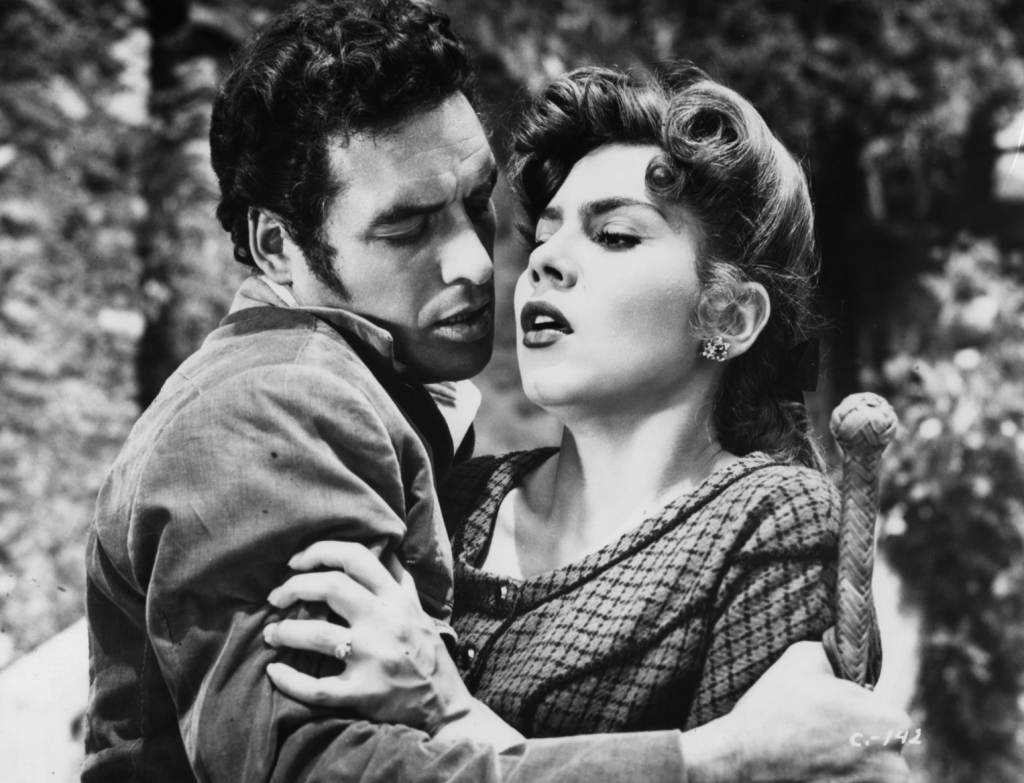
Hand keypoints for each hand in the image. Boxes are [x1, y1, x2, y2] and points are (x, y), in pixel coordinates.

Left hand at [263, 541, 471, 734]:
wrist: (446, 708)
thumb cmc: (428, 656)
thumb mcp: (418, 611)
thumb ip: (398, 582)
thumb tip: (382, 550)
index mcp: (397, 599)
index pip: (356, 557)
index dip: (318, 552)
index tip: (295, 562)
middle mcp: (385, 622)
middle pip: (331, 587)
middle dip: (293, 587)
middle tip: (275, 597)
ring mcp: (374, 658)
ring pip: (318, 634)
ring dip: (285, 631)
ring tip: (270, 633)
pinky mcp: (363, 693)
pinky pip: (316, 688)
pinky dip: (289, 680)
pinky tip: (274, 672)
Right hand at [681, 642, 910, 782]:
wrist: (742, 758)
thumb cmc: (775, 707)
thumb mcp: (804, 656)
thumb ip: (835, 651)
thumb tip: (841, 648)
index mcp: (893, 723)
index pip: (879, 709)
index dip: (849, 706)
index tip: (823, 709)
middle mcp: (897, 765)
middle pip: (877, 744)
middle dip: (852, 738)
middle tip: (814, 733)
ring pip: (867, 771)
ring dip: (846, 762)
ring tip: (809, 753)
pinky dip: (834, 778)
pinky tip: (809, 770)